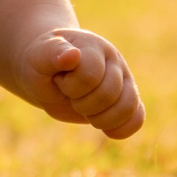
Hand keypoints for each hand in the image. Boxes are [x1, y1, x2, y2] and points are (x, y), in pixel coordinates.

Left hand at [22, 28, 144, 137]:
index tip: (59, 80)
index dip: (70, 87)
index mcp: (93, 47)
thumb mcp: (39, 56)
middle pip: (109, 94)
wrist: (48, 73)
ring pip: (128, 107)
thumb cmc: (42, 63)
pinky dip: (122, 129)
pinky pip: (137, 118)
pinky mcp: (126, 99)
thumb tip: (72, 55)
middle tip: (70, 96)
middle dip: (82, 104)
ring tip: (86, 111)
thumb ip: (52, 53)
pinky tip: (104, 129)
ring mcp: (123, 80)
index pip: (90, 75)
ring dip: (101, 119)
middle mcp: (113, 61)